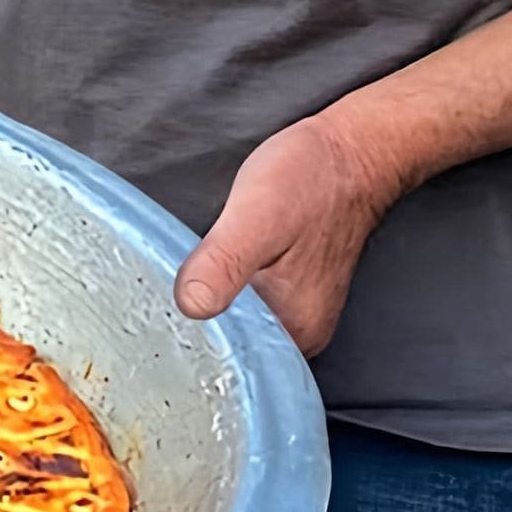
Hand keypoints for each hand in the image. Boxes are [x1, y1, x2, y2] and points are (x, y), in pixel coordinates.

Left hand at [172, 109, 406, 355]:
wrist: (353, 152)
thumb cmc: (310, 179)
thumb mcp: (256, 216)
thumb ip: (223, 263)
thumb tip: (191, 305)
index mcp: (295, 329)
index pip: (226, 359)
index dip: (186, 334)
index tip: (159, 308)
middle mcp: (301, 332)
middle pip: (231, 346)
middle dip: (195, 321)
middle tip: (164, 288)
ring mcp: (299, 312)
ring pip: (237, 324)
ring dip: (209, 303)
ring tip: (185, 276)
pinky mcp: (293, 291)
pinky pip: (248, 305)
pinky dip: (225, 289)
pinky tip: (211, 268)